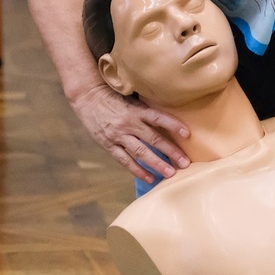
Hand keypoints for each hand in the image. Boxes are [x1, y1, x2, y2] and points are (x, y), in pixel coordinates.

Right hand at [71, 85, 189, 182]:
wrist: (87, 97)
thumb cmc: (112, 96)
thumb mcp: (130, 97)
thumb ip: (146, 108)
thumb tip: (168, 116)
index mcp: (136, 110)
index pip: (158, 117)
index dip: (173, 125)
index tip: (187, 134)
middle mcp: (128, 123)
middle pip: (153, 139)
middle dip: (171, 151)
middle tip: (185, 163)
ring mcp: (118, 135)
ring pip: (140, 152)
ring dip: (157, 164)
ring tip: (170, 173)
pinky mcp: (108, 144)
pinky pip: (125, 160)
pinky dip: (138, 170)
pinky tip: (149, 178)